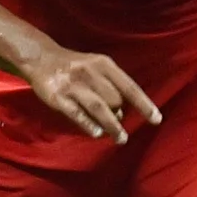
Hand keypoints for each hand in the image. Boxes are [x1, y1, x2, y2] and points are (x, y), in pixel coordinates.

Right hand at [21, 44, 160, 143]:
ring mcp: (73, 85)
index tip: (156, 120)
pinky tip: (97, 133)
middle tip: (118, 124)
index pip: (129, 87)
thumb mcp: (96, 66)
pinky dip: (89, 124)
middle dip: (120, 115)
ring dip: (112, 126)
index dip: (144, 104)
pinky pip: (77, 114)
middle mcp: (90, 73)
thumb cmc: (75, 65)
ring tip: (120, 139)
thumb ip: (111, 86)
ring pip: (99, 109)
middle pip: (114, 100)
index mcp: (104, 64)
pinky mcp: (57, 97)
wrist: (40, 57)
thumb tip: (122, 115)